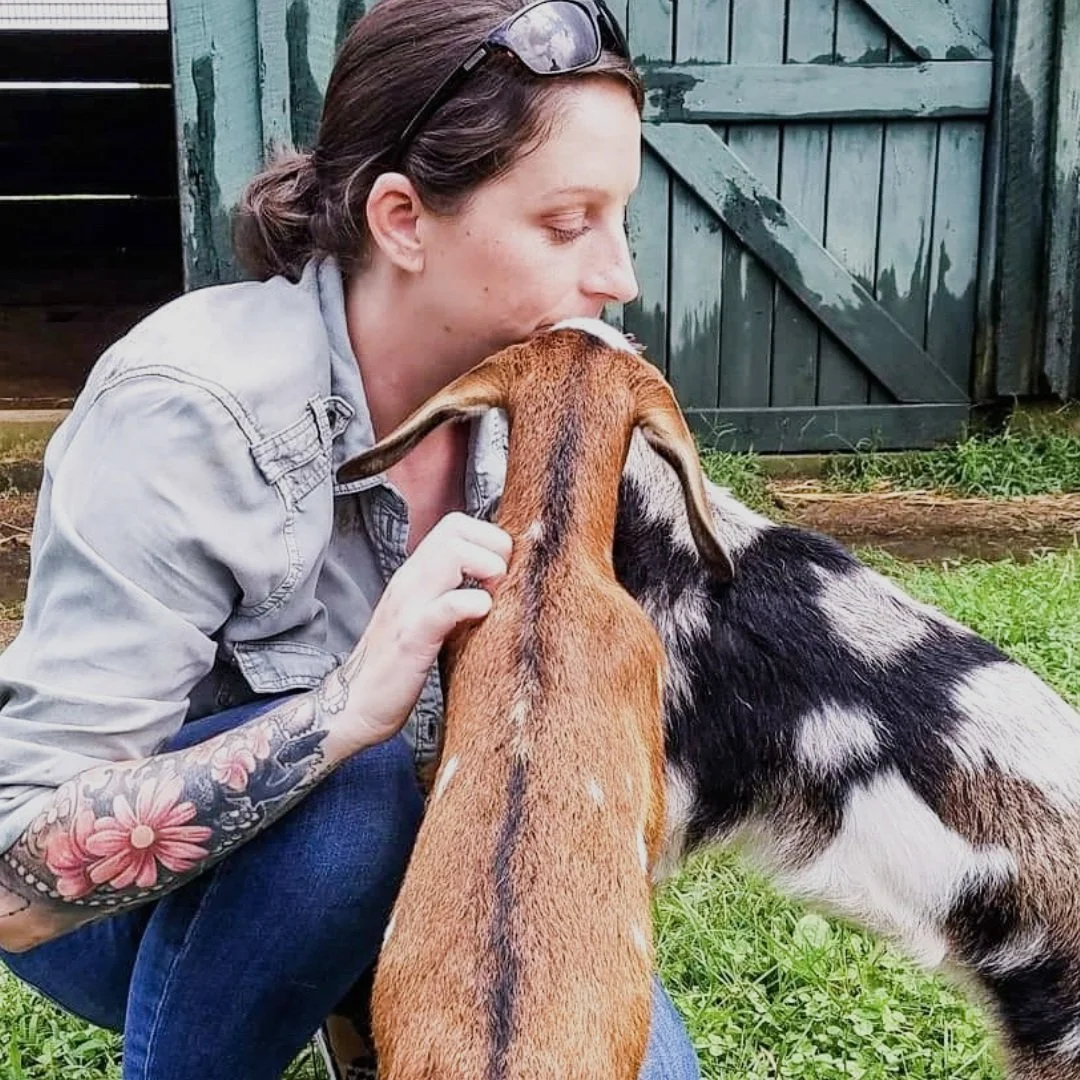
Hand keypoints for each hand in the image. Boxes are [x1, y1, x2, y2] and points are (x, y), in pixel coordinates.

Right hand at [317, 512, 510, 749]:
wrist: (354, 705)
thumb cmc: (398, 666)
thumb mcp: (425, 617)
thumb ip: (450, 593)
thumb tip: (494, 582)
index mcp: (415, 575)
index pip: (456, 524)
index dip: (489, 539)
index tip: (499, 574)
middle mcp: (409, 581)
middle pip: (456, 528)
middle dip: (493, 548)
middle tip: (500, 585)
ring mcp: (408, 607)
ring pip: (452, 553)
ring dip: (487, 569)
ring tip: (491, 599)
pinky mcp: (412, 639)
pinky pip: (447, 605)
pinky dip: (473, 605)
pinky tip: (481, 617)